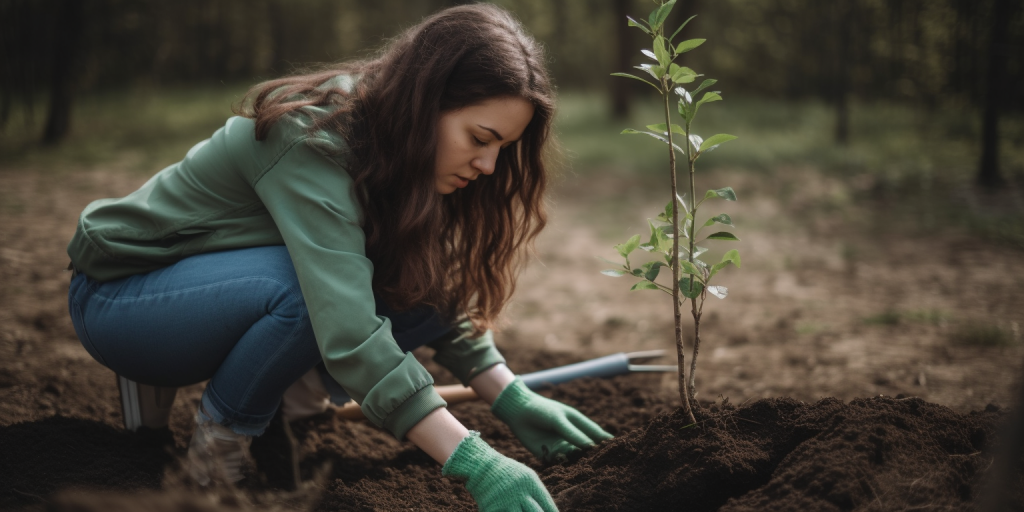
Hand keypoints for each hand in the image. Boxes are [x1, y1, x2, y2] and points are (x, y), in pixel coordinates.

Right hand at [442, 431, 556, 511]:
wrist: (480, 465)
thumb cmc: (506, 472)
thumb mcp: (525, 476)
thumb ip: (536, 492)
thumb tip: (548, 511)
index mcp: (530, 483)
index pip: (547, 505)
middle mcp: (519, 493)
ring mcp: (505, 502)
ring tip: (521, 511)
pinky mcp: (492, 509)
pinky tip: (508, 510)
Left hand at [491, 377, 613, 462]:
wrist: (518, 411)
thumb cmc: (542, 410)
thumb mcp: (559, 419)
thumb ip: (574, 433)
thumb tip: (591, 447)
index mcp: (579, 424)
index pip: (597, 435)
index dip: (606, 442)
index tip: (618, 449)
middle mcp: (572, 437)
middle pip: (587, 449)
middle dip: (594, 456)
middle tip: (604, 465)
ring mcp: (562, 446)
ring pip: (574, 458)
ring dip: (578, 463)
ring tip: (586, 468)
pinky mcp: (548, 454)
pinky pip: (559, 463)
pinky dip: (562, 465)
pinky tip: (564, 466)